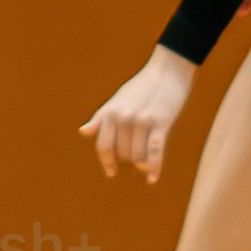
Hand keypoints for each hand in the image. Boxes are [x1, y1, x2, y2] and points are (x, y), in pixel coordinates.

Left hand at [79, 47, 198, 180]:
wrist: (167, 71)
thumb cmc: (142, 87)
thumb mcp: (117, 100)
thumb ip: (101, 118)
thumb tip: (83, 132)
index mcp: (110, 113)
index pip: (104, 146)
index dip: (106, 162)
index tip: (111, 172)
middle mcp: (123, 118)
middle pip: (123, 154)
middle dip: (129, 160)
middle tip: (136, 161)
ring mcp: (142, 121)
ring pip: (138, 156)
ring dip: (142, 164)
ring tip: (146, 166)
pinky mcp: (161, 123)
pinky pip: (155, 151)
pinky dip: (154, 168)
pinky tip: (152, 179)